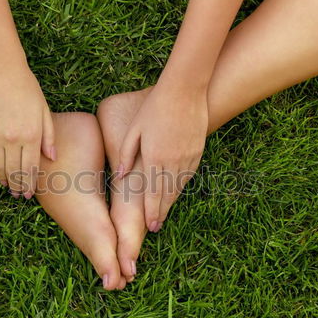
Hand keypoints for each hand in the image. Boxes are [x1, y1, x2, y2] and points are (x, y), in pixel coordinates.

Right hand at [0, 62, 54, 197]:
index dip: (31, 183)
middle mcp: (13, 138)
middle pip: (14, 171)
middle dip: (17, 186)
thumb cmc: (27, 87)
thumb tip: (52, 158)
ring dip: (2, 178)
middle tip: (18, 194)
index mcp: (32, 135)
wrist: (0, 67)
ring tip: (6, 185)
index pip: (32, 168)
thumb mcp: (44, 110)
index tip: (30, 193)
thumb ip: (49, 136)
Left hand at [117, 82, 207, 230]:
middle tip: (155, 227)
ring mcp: (188, 157)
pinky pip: (189, 175)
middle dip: (161, 213)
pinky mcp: (197, 151)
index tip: (149, 227)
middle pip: (167, 195)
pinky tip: (176, 193)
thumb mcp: (134, 130)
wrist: (184, 90)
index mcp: (154, 158)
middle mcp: (173, 162)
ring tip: (163, 214)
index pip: (152, 193)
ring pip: (179, 187)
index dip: (151, 212)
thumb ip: (126, 155)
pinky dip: (181, 187)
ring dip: (171, 202)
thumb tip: (119, 178)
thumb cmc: (154, 107)